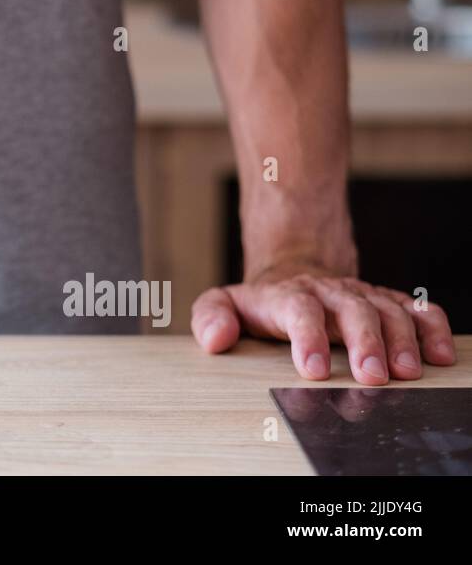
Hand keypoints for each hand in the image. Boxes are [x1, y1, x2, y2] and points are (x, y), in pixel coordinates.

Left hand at [191, 262, 456, 384]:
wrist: (294, 274)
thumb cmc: (260, 303)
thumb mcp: (224, 303)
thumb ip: (211, 317)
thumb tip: (215, 338)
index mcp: (289, 296)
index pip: (298, 310)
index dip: (307, 338)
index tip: (312, 370)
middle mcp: (330, 293)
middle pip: (352, 310)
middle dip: (365, 342)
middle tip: (371, 377)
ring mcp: (362, 296)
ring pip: (388, 310)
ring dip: (401, 341)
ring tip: (406, 372)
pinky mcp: (387, 303)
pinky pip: (416, 309)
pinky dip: (431, 328)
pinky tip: (439, 353)